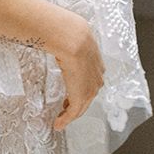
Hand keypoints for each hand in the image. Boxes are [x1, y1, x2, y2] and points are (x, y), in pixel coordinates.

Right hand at [50, 13, 104, 130]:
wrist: (72, 38)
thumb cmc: (69, 31)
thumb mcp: (73, 34)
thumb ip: (69, 39)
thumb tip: (56, 30)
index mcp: (96, 60)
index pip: (92, 77)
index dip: (83, 85)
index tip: (74, 88)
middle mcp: (97, 76)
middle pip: (88, 94)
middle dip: (78, 101)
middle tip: (66, 107)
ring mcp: (91, 88)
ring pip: (82, 105)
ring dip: (71, 113)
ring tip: (61, 118)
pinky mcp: (81, 97)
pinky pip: (74, 112)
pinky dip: (66, 119)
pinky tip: (58, 123)